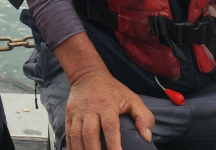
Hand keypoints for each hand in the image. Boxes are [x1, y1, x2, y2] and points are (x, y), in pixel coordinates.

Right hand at [55, 32, 153, 149]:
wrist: (87, 74)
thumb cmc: (112, 90)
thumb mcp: (131, 98)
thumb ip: (143, 116)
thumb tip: (147, 137)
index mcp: (107, 105)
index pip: (110, 128)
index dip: (114, 145)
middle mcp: (90, 109)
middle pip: (90, 133)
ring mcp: (77, 112)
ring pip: (76, 135)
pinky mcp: (69, 114)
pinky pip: (68, 133)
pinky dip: (71, 146)